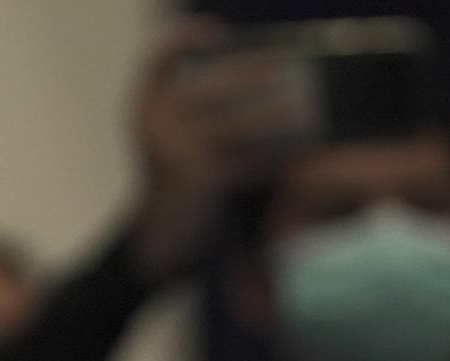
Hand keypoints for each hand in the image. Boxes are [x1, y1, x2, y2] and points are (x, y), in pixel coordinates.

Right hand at [129, 17, 314, 280]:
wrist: (156, 236)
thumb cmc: (175, 180)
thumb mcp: (173, 137)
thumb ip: (195, 106)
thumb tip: (258, 74)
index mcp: (145, 106)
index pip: (160, 57)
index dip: (185, 39)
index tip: (216, 36)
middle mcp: (155, 122)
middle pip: (215, 84)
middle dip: (254, 72)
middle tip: (286, 66)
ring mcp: (176, 149)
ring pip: (240, 122)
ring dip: (277, 116)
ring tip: (305, 111)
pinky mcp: (200, 176)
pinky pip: (247, 160)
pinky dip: (273, 157)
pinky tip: (294, 154)